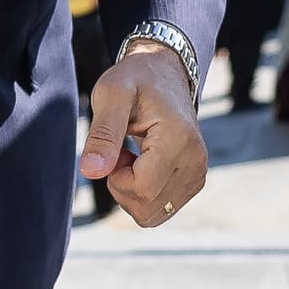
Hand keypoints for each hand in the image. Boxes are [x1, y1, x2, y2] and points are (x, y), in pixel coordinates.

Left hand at [81, 42, 208, 227]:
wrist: (163, 73)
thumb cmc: (135, 80)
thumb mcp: (111, 95)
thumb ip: (102, 134)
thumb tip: (90, 172)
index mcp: (179, 140)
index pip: (142, 190)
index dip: (116, 178)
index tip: (114, 150)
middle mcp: (196, 161)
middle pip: (147, 208)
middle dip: (122, 187)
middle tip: (121, 152)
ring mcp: (198, 174)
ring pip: (152, 214)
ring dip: (132, 191)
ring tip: (133, 155)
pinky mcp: (194, 181)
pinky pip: (160, 209)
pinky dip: (143, 193)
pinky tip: (142, 164)